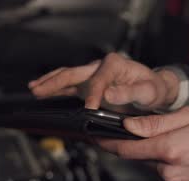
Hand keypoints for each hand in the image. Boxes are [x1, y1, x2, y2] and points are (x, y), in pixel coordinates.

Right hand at [28, 52, 179, 109]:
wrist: (154, 89)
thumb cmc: (152, 88)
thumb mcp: (147, 91)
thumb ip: (129, 92)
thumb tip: (109, 94)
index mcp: (114, 64)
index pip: (99, 80)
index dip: (93, 95)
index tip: (90, 108)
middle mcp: (100, 66)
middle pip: (73, 73)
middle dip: (55, 82)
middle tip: (39, 90)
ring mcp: (93, 75)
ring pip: (68, 77)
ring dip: (50, 83)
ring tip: (34, 89)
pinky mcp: (90, 85)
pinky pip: (70, 86)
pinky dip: (56, 89)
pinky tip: (43, 92)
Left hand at [97, 106, 188, 180]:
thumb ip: (155, 123)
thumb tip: (129, 126)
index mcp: (171, 150)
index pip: (128, 149)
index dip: (108, 143)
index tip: (96, 138)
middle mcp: (171, 172)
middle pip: (143, 157)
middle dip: (148, 144)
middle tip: (172, 133)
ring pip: (156, 167)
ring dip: (162, 156)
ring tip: (187, 145)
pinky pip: (168, 177)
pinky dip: (172, 167)